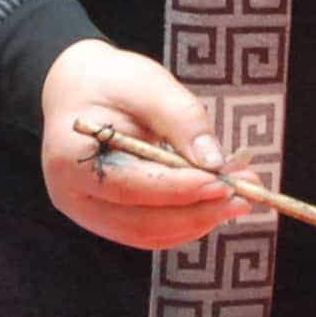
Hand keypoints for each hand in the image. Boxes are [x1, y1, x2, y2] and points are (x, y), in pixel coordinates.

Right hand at [41, 39, 242, 251]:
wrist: (78, 89)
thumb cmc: (109, 81)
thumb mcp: (146, 84)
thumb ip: (180, 118)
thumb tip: (214, 163)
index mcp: (71, 159)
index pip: (128, 186)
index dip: (178, 189)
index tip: (222, 182)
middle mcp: (74, 196)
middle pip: (140, 223)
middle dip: (197, 212)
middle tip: (243, 196)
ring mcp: (88, 213)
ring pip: (149, 234)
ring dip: (198, 221)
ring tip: (239, 199)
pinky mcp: (108, 219)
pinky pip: (151, 231)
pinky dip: (187, 222)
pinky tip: (215, 204)